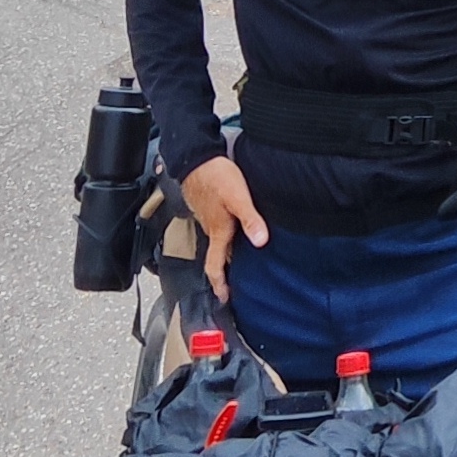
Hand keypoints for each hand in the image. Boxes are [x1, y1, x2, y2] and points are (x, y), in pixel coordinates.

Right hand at [181, 156, 268, 302]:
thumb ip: (250, 219)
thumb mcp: (238, 197)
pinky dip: (226, 235)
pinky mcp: (208, 206)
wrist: (196, 157)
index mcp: (218, 230)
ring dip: (227, 253)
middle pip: (218, 256)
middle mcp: (211, 228)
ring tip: (240, 261)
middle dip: (226, 272)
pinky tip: (236, 230)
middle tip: (235, 284)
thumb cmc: (216, 176)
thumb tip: (261, 242)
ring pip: (218, 241)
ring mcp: (208, 217)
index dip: (219, 284)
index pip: (215, 265)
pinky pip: (217, 227)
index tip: (224, 299)